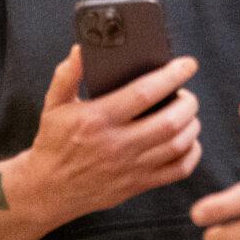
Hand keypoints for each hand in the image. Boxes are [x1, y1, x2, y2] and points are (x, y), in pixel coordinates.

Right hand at [21, 46, 201, 225]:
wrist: (47, 190)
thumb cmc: (53, 142)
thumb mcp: (53, 104)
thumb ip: (67, 75)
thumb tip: (80, 50)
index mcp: (98, 118)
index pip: (144, 93)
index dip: (171, 76)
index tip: (187, 64)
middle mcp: (117, 144)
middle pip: (169, 121)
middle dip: (187, 102)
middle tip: (186, 93)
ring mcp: (130, 168)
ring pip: (178, 145)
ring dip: (191, 125)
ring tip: (187, 113)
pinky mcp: (137, 185)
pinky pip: (177, 170)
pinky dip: (191, 153)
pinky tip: (187, 140)